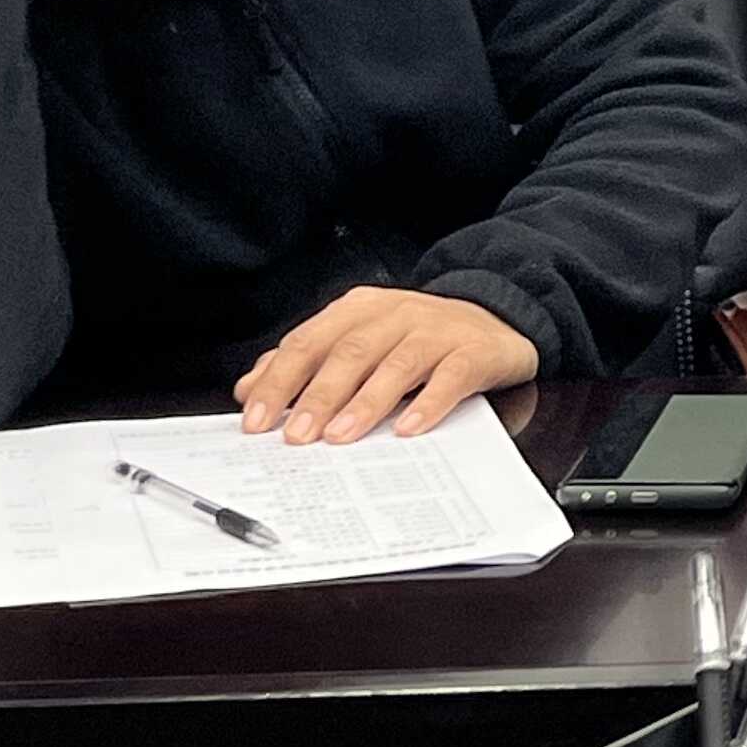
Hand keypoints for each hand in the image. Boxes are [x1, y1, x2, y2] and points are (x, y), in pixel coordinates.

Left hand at [237, 288, 542, 445]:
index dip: (279, 381)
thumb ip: (306, 362)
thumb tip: (250, 387)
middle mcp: (396, 313)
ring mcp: (437, 330)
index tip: (255, 420)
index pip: (309, 342)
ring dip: (365, 402)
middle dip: (318, 395)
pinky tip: (409, 428)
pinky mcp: (474, 351)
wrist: (496, 319)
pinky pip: (450, 377)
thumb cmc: (417, 339)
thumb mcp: (358, 342)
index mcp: (359, 310)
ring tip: (340, 437)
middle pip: (350, 351)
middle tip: (295, 436)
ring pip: (396, 363)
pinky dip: (428, 403)